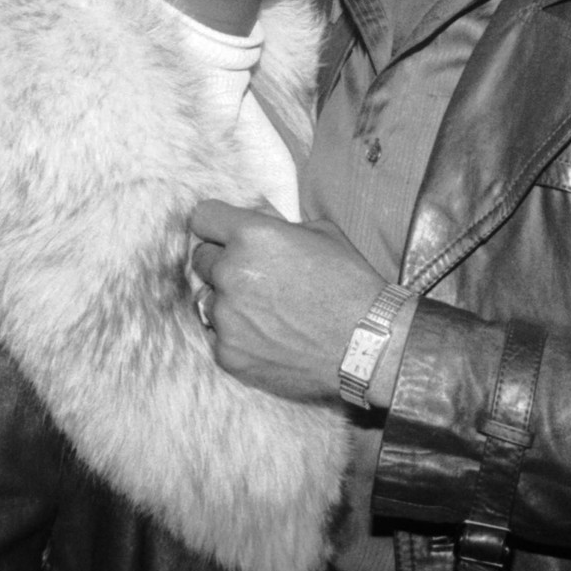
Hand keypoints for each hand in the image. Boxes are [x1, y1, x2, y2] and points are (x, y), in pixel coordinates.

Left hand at [188, 200, 384, 403]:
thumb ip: (277, 228)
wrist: (368, 345)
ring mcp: (226, 317)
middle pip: (201, 259)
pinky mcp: (228, 353)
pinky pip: (219, 335)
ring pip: (209, 299)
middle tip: (256, 276)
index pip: (203, 217)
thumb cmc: (351, 285)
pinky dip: (238, 335)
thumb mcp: (321, 234)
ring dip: (229, 301)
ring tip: (268, 311)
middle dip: (223, 262)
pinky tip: (270, 336)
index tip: (224, 233)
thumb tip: (256, 225)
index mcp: (252, 236)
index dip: (216, 224)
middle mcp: (231, 273)